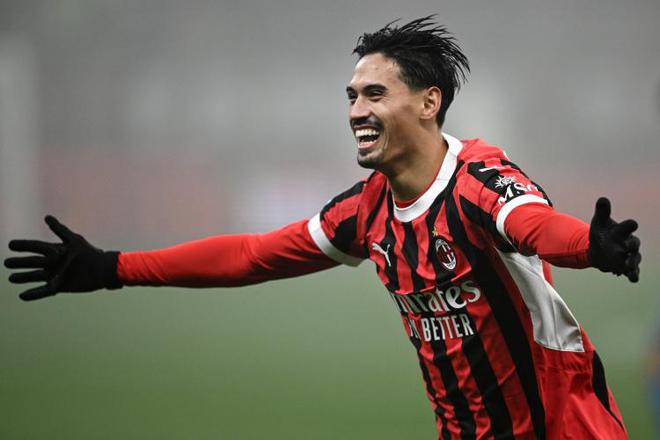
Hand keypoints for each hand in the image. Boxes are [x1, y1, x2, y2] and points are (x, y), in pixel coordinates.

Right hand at [4, 215, 121, 300]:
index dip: (24, 246)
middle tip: (7, 263)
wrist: (103, 270)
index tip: (10, 244)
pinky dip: (33, 294)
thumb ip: (60, 230)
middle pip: (32, 262)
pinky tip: (22, 296)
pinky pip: (43, 291)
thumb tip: (46, 217)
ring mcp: (55, 275)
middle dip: (19, 262)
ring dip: (23, 277)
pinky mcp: (59, 287)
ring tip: (11, 278)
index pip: (36, 247)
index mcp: (55, 251)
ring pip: (35, 276)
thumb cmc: (90, 253)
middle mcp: (53, 263)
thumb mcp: (74, 240)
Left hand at [588, 198, 640, 282]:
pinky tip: (633, 278)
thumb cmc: (601, 233)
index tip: (632, 224)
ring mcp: (628, 255)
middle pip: (634, 243)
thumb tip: (602, 199)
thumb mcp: (599, 223)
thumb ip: (602, 212)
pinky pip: (633, 271)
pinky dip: (633, 275)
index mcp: (622, 231)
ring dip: (633, 262)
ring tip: (629, 266)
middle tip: (628, 247)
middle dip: (632, 245)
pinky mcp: (625, 267)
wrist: (599, 249)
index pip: (629, 226)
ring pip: (635, 258)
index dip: (630, 225)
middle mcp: (628, 242)